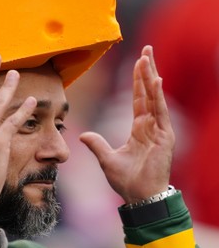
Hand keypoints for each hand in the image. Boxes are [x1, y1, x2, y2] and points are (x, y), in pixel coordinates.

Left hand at [79, 45, 174, 203]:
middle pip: (147, 92)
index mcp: (139, 128)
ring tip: (148, 56)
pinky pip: (160, 112)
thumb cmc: (126, 180)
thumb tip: (83, 134)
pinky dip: (157, 96)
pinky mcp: (164, 137)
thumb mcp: (106, 158)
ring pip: (153, 97)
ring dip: (150, 76)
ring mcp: (159, 130)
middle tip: (146, 49)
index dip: (136, 80)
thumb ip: (96, 144)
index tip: (137, 62)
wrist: (138, 197)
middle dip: (146, 70)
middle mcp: (150, 125)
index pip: (137, 98)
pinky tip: (155, 79)